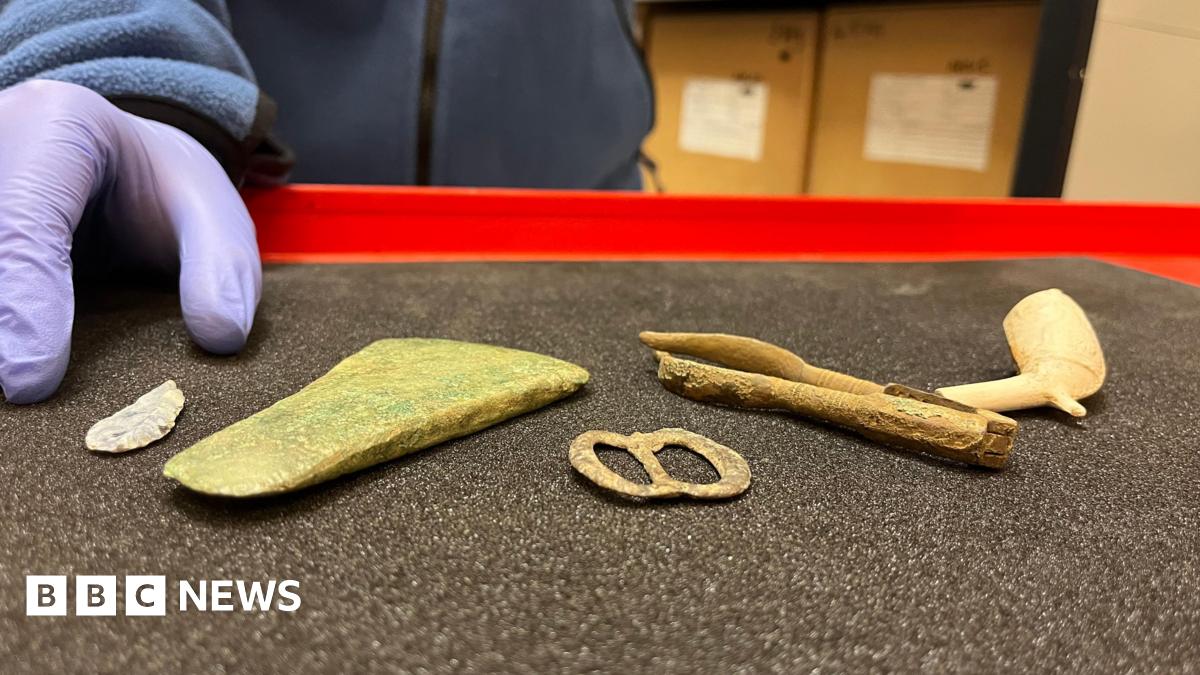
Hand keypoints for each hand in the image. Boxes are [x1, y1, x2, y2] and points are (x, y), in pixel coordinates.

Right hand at [0, 80, 260, 403]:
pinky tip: (15, 358)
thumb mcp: (213, 214)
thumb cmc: (164, 190)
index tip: (31, 382)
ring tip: (25, 391)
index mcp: (59, 124)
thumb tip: (221, 338)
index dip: (24, 301)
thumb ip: (223, 267)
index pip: (26, 219)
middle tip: (24, 399)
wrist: (121, 162)